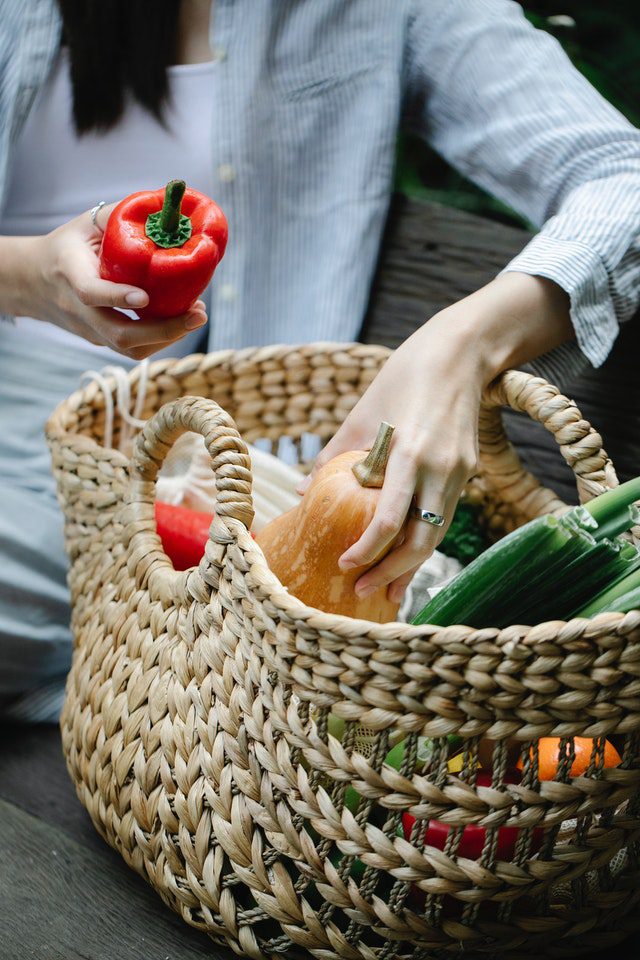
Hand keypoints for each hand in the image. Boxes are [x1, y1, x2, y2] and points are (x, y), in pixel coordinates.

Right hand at [5, 205, 206, 358]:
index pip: (90, 293)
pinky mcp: (101, 341)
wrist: (32, 281)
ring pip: (130, 348)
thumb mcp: (86, 224)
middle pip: (119, 335)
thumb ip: (118, 217)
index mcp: (69, 273)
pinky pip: (133, 349)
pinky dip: (161, 339)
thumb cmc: (67, 246)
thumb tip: (163, 207)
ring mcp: (90, 331)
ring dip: (168, 337)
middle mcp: (78, 310)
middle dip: (163, 330)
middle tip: (198, 315)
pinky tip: (181, 320)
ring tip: (196, 316)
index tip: (145, 297)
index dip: (117, 297)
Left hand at [297, 273, 572, 603]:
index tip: (345, 564)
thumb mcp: (362, 413)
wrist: (461, 352)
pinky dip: (425, 539)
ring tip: (389, 589)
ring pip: (437, 533)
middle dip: (392, 570)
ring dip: (412, 564)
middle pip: (421, 538)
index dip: (367, 547)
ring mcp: (459, 471)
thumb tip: (306, 493)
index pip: (389, 517)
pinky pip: (445, 515)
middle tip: (363, 590)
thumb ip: (335, 456)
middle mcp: (439, 468)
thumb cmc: (403, 376)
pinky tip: (408, 556)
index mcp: (409, 452)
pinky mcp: (468, 470)